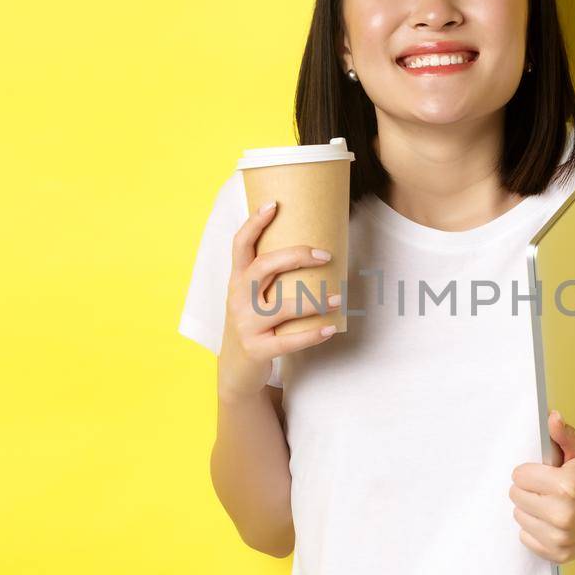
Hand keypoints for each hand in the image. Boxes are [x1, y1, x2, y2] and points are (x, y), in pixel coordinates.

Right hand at [218, 199, 339, 399]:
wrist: (235, 370)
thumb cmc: (252, 324)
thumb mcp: (250, 298)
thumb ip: (269, 277)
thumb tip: (311, 249)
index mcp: (237, 281)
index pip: (240, 245)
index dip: (254, 223)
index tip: (274, 204)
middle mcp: (238, 299)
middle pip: (264, 267)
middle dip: (296, 256)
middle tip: (326, 255)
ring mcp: (246, 325)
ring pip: (282, 307)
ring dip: (314, 300)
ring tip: (339, 297)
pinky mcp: (257, 349)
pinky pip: (288, 341)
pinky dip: (312, 335)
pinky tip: (331, 328)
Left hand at [510, 410, 574, 563]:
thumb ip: (564, 434)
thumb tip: (551, 417)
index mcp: (567, 486)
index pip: (519, 476)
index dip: (530, 471)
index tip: (545, 472)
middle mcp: (563, 515)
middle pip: (516, 496)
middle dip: (529, 488)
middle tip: (548, 487)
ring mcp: (562, 537)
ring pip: (519, 517)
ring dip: (530, 508)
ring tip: (551, 502)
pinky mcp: (560, 553)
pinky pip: (526, 537)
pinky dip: (535, 528)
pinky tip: (552, 520)